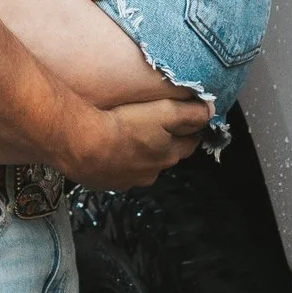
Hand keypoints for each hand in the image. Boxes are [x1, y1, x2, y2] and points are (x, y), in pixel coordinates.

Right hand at [68, 91, 212, 189]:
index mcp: (169, 155)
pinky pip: (117, 172)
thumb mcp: (165, 112)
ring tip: (127, 136)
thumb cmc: (123, 125)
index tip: (183, 119)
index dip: (188, 129)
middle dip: (164, 143)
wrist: (81, 144)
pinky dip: (117, 162)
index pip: (189, 143)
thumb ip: (190, 112)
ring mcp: (128, 180)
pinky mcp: (106, 182)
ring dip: (139, 154)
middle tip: (152, 125)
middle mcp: (152, 172)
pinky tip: (107, 149)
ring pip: (141, 165)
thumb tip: (210, 110)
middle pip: (165, 156)